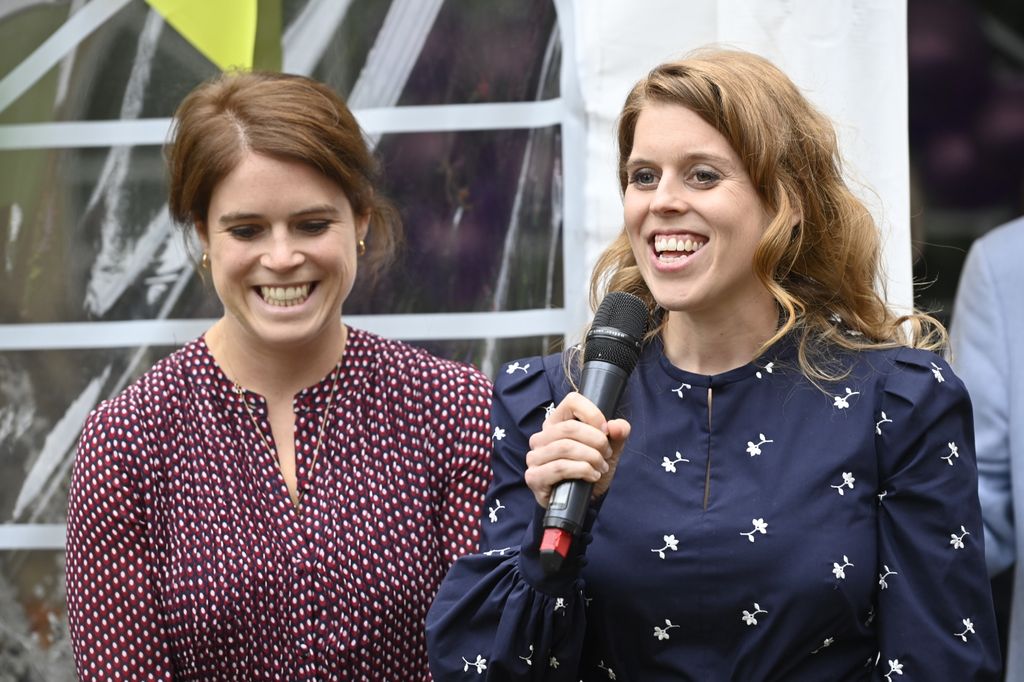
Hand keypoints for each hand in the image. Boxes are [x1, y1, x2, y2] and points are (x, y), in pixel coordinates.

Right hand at [524, 392, 630, 507]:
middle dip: (596, 442)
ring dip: (591, 458)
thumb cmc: (590, 469)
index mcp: (556, 423)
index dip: (593, 414)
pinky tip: (591, 476)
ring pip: (565, 447)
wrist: (582, 501)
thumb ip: (617, 435)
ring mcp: (534, 457)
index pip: (572, 401)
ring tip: (601, 467)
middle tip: (607, 454)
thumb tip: (617, 426)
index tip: (606, 431)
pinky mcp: (534, 476)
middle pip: (570, 428)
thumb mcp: (609, 450)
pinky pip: (559, 467)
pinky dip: (581, 470)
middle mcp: (541, 437)